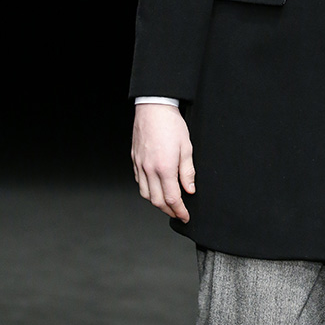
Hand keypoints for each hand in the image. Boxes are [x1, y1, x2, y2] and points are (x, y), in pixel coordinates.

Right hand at [131, 103, 194, 222]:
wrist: (154, 108)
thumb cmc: (172, 125)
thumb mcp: (187, 147)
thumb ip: (187, 171)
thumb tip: (190, 190)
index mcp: (165, 168)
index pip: (172, 199)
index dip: (179, 210)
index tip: (185, 216)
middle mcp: (150, 170)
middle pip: (157, 201)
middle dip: (169, 210)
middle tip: (179, 212)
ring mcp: (140, 165)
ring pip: (146, 194)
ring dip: (157, 203)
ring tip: (168, 203)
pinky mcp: (135, 160)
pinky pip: (140, 182)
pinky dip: (148, 190)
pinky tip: (156, 188)